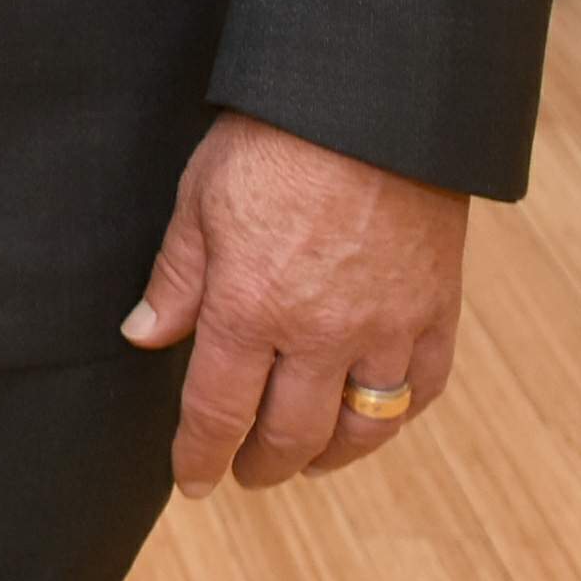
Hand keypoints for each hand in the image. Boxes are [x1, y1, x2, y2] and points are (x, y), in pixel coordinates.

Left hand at [125, 109, 467, 493]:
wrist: (370, 101)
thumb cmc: (272, 138)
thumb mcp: (199, 198)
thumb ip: (177, 278)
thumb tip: (144, 335)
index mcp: (250, 306)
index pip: (219, 410)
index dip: (201, 453)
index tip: (191, 479)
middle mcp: (320, 332)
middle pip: (291, 434)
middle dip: (262, 464)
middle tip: (245, 473)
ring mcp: (386, 327)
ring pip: (361, 427)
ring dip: (328, 456)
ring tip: (304, 459)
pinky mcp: (436, 311)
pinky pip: (421, 389)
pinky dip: (394, 415)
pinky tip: (371, 416)